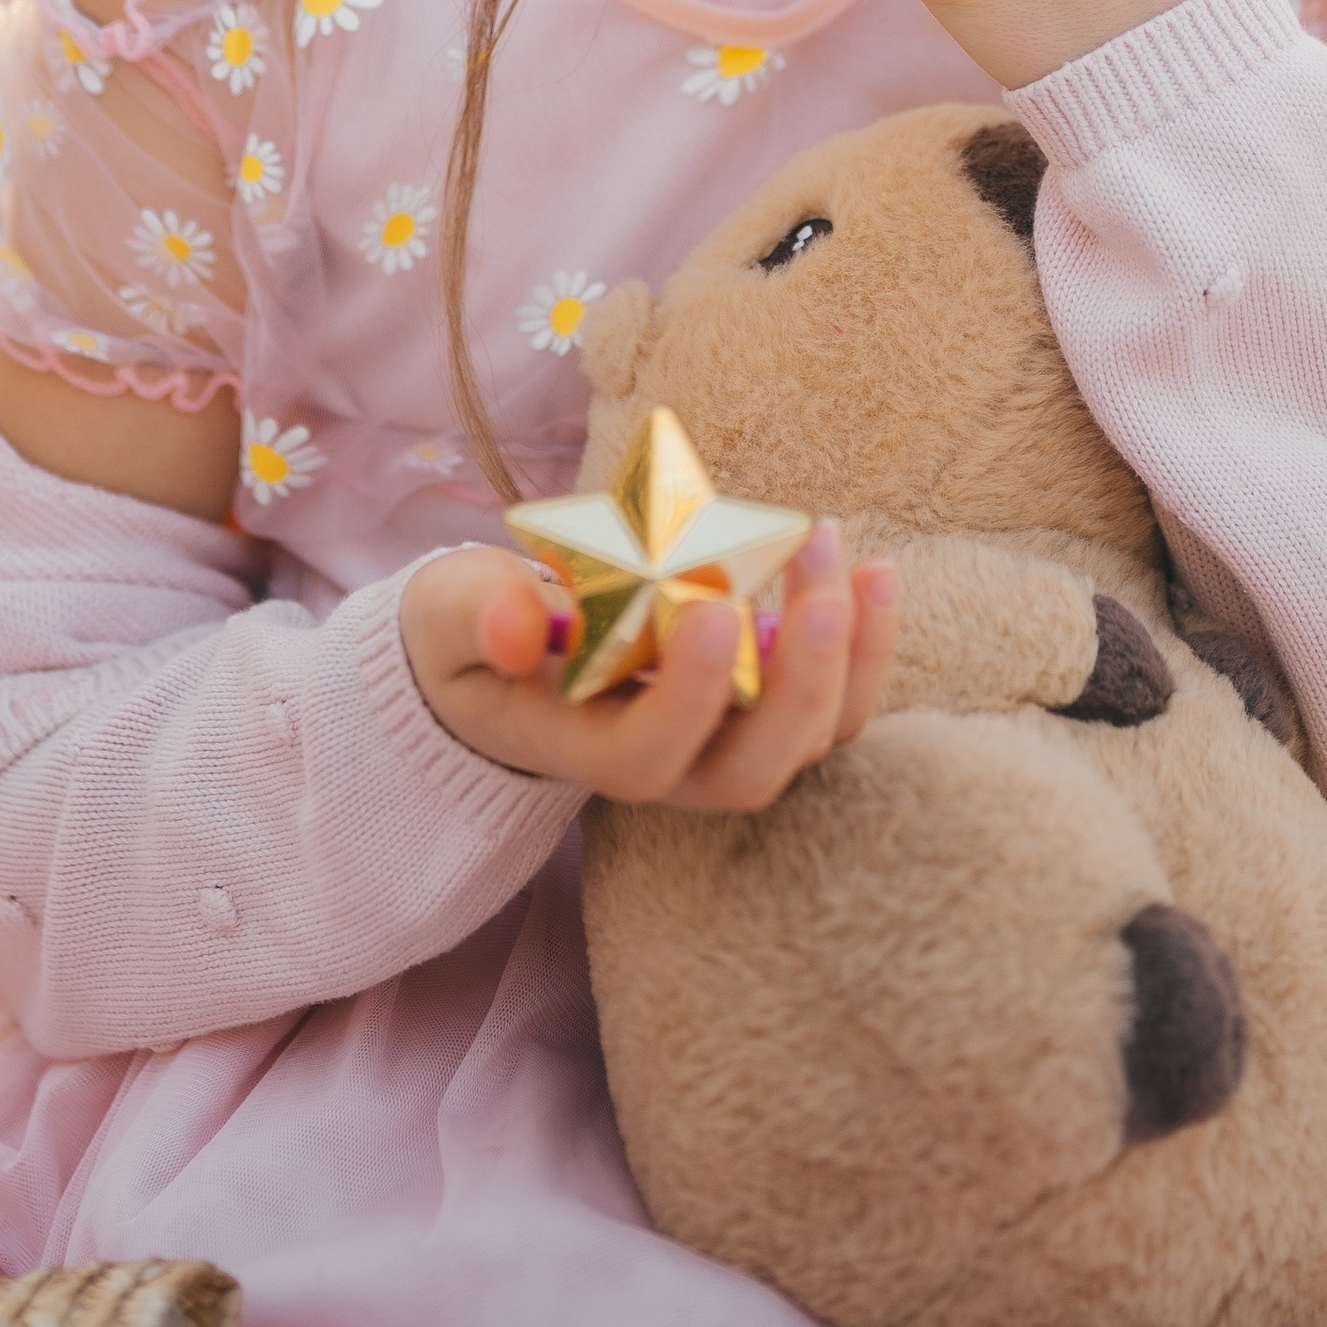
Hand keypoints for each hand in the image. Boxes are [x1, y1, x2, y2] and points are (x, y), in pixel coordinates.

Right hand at [401, 520, 898, 804]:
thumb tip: (519, 630)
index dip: (690, 697)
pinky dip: (863, 648)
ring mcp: (723, 747)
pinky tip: (873, 574)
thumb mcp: (453, 612)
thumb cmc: (476, 630)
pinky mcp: (763, 714)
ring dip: (846, 656)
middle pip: (752, 769)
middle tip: (816, 574)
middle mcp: (667, 769)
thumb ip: (479, 615)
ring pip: (808, 742)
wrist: (507, 658)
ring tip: (847, 558)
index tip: (715, 607)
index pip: (648, 756)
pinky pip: (832, 706)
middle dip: (800, 681)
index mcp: (583, 751)